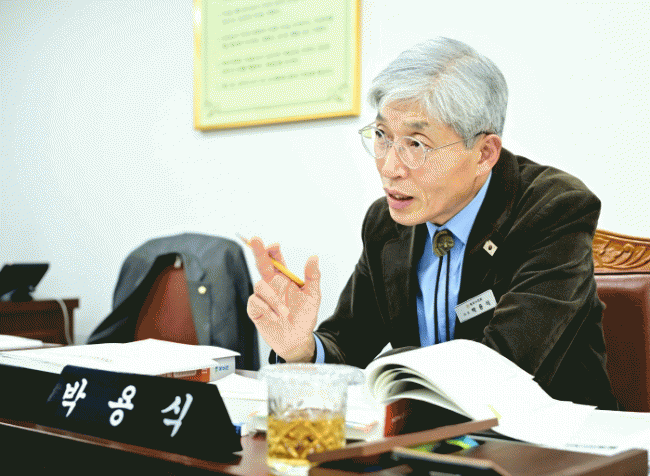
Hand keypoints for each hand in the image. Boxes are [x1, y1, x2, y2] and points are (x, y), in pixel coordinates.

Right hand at [246, 237, 320, 361]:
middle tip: (256, 239)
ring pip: (260, 286)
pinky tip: (275, 317)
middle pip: (261, 264)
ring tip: (284, 313)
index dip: (273, 251)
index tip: (275, 245)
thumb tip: (314, 257)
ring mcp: (262, 297)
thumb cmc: (304, 316)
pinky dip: (265, 308)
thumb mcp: (313, 296)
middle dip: (258, 251)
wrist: (297, 340)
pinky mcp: (256, 310)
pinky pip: (255, 302)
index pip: (276, 260)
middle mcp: (271, 285)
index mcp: (284, 279)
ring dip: (273, 298)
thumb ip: (313, 277)